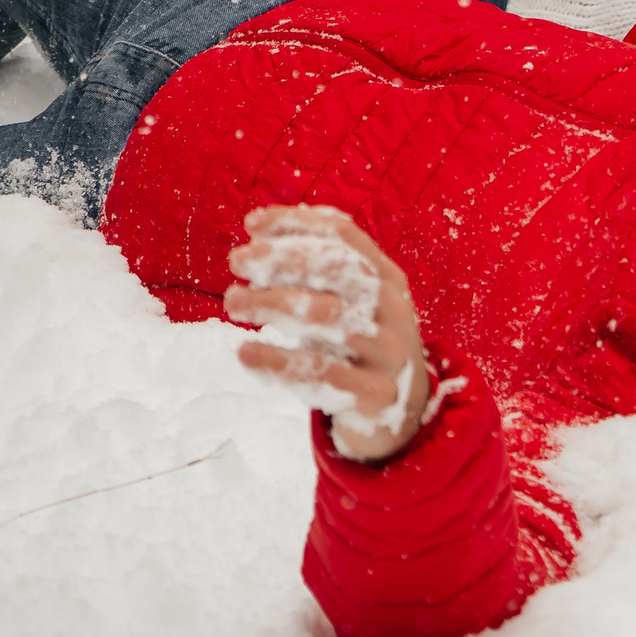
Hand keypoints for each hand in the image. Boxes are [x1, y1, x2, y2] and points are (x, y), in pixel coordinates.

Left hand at [226, 205, 430, 462]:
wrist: (403, 412)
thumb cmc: (360, 345)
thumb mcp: (352, 303)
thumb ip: (316, 272)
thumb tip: (257, 236)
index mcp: (387, 276)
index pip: (345, 236)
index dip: (298, 224)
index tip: (251, 224)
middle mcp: (393, 308)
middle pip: (338, 269)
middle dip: (282, 259)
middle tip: (236, 260)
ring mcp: (389, 351)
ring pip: (329, 317)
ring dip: (274, 303)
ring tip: (232, 302)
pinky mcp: (377, 395)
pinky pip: (325, 374)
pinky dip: (280, 361)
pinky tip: (245, 352)